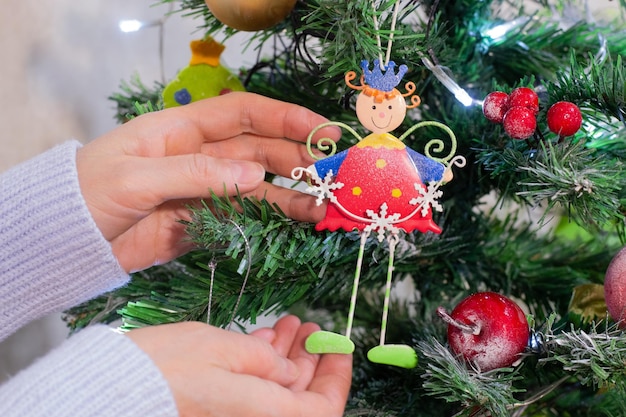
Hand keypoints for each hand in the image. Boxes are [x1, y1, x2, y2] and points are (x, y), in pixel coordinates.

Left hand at [76, 92, 338, 272]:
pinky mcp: (201, 221)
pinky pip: (243, 216)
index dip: (284, 117)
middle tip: (332, 174)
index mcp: (180, 130)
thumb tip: (253, 177)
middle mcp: (197, 156)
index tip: (321, 129)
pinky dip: (270, 220)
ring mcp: (202, 190)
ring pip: (257, 187)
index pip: (242, 114)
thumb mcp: (136, 178)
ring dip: (291, 195)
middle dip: (297, 159)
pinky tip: (295, 223)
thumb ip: (195, 175)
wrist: (64, 241)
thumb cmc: (87, 195)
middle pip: (258, 151)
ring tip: (323, 206)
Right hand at [127, 315, 351, 416]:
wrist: (113, 385)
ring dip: (286, 358)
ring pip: (275, 390)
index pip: (323, 409)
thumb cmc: (164, 368)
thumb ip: (267, 360)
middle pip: (299, 398)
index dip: (336, 378)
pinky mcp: (216, 407)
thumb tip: (289, 369)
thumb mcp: (224, 349)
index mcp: (264, 414)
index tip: (340, 347)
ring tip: (289, 325)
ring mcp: (233, 414)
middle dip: (309, 360)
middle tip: (312, 327)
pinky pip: (251, 389)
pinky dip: (262, 364)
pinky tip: (264, 339)